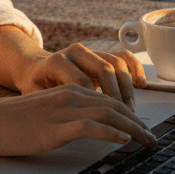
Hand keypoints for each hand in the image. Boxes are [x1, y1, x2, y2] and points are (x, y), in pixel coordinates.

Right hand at [0, 84, 155, 157]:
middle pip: (114, 103)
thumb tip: (89, 128)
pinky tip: (124, 140)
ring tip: (146, 140)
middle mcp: (70, 94)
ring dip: (132, 128)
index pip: (108, 97)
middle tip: (151, 136)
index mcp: (68, 89)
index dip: (129, 112)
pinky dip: (112, 132)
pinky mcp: (57, 125)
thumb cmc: (14, 121)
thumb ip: (67, 115)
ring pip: (108, 113)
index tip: (142, 127)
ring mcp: (64, 109)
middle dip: (137, 121)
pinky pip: (92, 126)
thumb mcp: (46, 112)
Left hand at [15, 43, 146, 109]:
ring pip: (116, 62)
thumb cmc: (36, 86)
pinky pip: (122, 55)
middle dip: (117, 95)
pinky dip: (134, 68)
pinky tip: (140, 84)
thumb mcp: (35, 96)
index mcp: (57, 61)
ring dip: (127, 88)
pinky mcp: (100, 53)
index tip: (103, 122)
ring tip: (130, 109)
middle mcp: (75, 52)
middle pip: (104, 69)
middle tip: (125, 118)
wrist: (34, 68)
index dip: (94, 103)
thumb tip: (65, 121)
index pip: (82, 81)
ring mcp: (89, 51)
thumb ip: (48, 105)